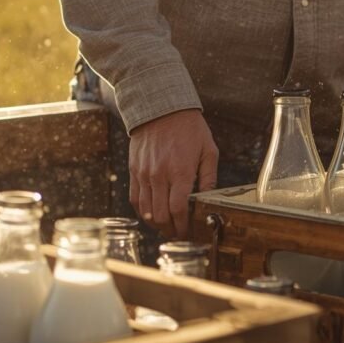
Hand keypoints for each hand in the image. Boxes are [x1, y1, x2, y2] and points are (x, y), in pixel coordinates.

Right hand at [129, 109, 218, 237]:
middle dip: (171, 230)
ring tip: (166, 227)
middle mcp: (160, 175)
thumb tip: (209, 198)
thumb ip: (209, 177)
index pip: (178, 209)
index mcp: (180, 171)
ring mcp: (144, 174)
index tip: (188, 232)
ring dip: (156, 224)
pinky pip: (135, 199)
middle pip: (161, 215)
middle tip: (179, 234)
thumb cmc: (188, 128)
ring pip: (146, 210)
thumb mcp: (208, 150)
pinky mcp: (134, 171)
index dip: (183, 226)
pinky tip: (152, 215)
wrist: (160, 109)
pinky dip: (142, 211)